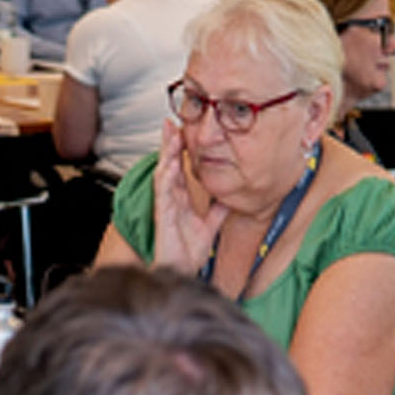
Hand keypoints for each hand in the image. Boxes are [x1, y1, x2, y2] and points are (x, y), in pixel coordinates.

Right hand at [149, 117, 226, 272]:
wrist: (182, 273)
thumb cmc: (189, 254)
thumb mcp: (210, 227)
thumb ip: (219, 210)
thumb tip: (231, 196)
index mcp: (181, 201)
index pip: (180, 169)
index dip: (181, 150)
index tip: (184, 130)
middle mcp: (171, 200)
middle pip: (169, 165)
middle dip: (169, 144)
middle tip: (171, 122)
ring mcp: (166, 206)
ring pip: (164, 174)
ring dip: (167, 154)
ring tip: (172, 136)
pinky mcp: (163, 216)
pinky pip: (163, 193)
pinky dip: (167, 177)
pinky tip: (171, 164)